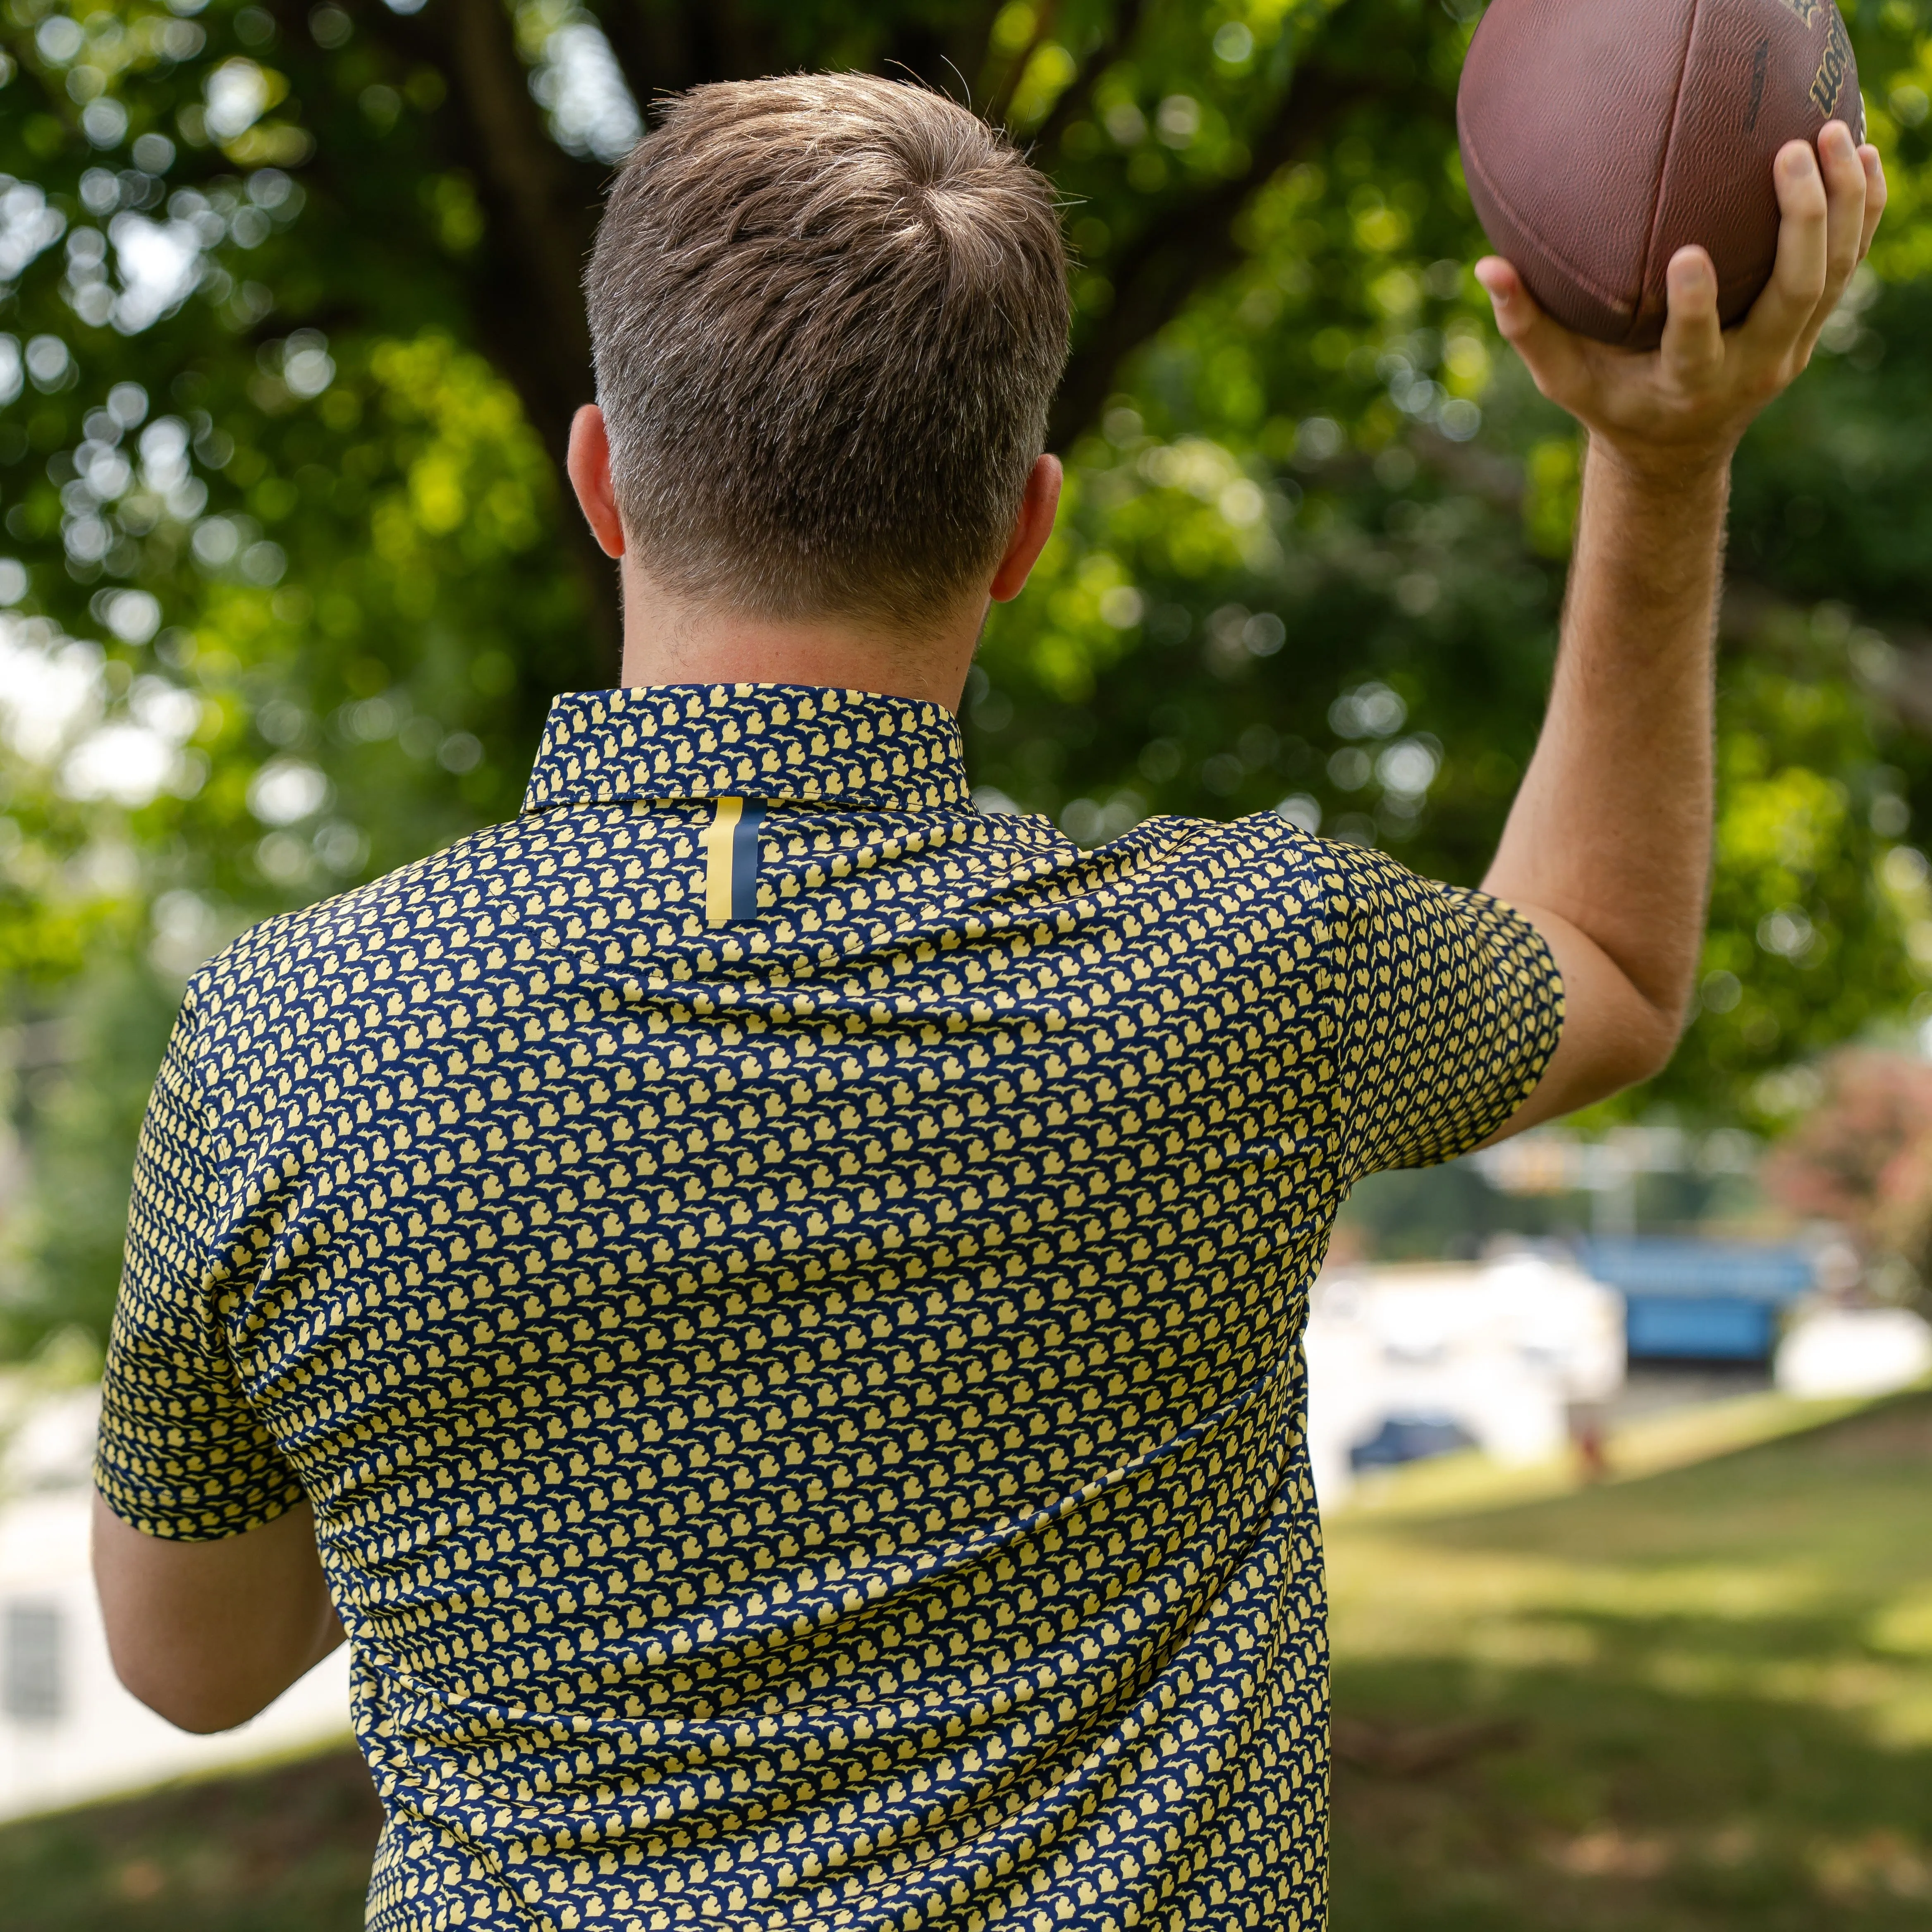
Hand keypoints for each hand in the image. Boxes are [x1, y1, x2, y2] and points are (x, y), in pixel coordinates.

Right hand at [1474, 120, 1885, 480]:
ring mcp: (1790, 348)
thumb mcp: (1563, 378)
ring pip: (1834, 275)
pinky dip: (1862, 211)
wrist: (1677, 447)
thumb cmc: (1609, 401)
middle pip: (1794, 297)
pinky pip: (1851, 264)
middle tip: (1789, 154)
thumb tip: (1488, 266)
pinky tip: (1864, 155)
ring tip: (1836, 135)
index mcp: (1685, 385)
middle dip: (1800, 224)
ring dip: (1842, 204)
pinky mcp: (1811, 328)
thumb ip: (1528, 326)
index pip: (1697, 348)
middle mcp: (1750, 369)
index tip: (1691, 255)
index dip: (1698, 306)